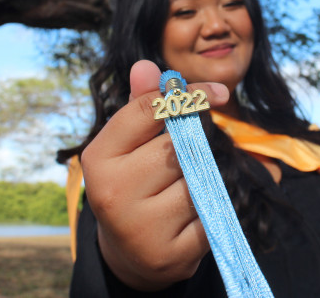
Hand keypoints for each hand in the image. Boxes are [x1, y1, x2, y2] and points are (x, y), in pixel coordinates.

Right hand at [81, 60, 229, 290]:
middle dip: (194, 146)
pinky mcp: (170, 254)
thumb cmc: (133, 183)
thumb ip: (140, 105)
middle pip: (179, 146)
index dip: (188, 96)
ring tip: (183, 189)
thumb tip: (146, 65)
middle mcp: (113, 193)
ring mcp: (140, 227)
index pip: (148, 110)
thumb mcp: (128, 145)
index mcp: (98, 158)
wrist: (130, 253)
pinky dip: (212, 210)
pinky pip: (212, 215)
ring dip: (204, 179)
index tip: (221, 92)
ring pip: (199, 180)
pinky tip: (192, 215)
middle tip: (189, 156)